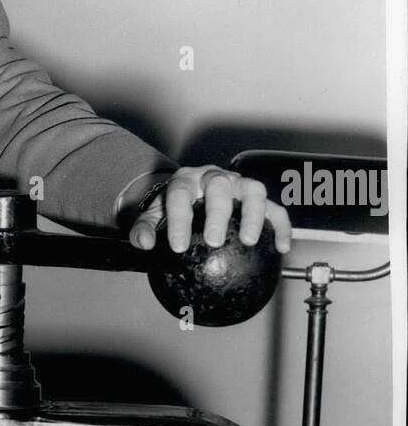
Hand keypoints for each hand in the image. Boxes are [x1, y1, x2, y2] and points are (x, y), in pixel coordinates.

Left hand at [129, 166, 292, 254]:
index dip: (180, 220)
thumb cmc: (174, 206)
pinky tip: (281, 247)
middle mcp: (213, 178)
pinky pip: (275, 207)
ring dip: (254, 214)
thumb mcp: (154, 215)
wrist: (191, 191)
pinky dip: (281, 225)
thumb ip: (145, 228)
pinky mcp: (256, 197)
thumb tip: (145, 243)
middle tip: (214, 241)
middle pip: (219, 186)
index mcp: (185, 181)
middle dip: (218, 212)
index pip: (180, 195)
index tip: (178, 246)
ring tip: (249, 240)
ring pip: (253, 190)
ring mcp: (238, 185)